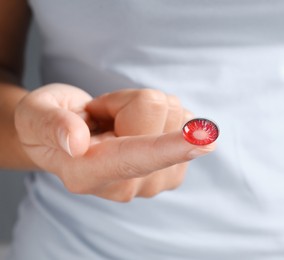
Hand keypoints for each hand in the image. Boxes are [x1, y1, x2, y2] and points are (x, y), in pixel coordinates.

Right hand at [15, 83, 214, 201]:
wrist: (67, 139)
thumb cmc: (50, 123)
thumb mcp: (37, 115)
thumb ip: (52, 126)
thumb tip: (77, 141)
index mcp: (89, 173)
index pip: (135, 157)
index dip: (169, 146)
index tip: (206, 140)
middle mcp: (126, 185)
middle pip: (159, 113)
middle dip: (130, 100)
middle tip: (104, 115)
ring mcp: (154, 181)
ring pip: (176, 113)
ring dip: (145, 108)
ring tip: (118, 123)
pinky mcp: (173, 171)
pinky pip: (186, 121)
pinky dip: (162, 117)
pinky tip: (137, 130)